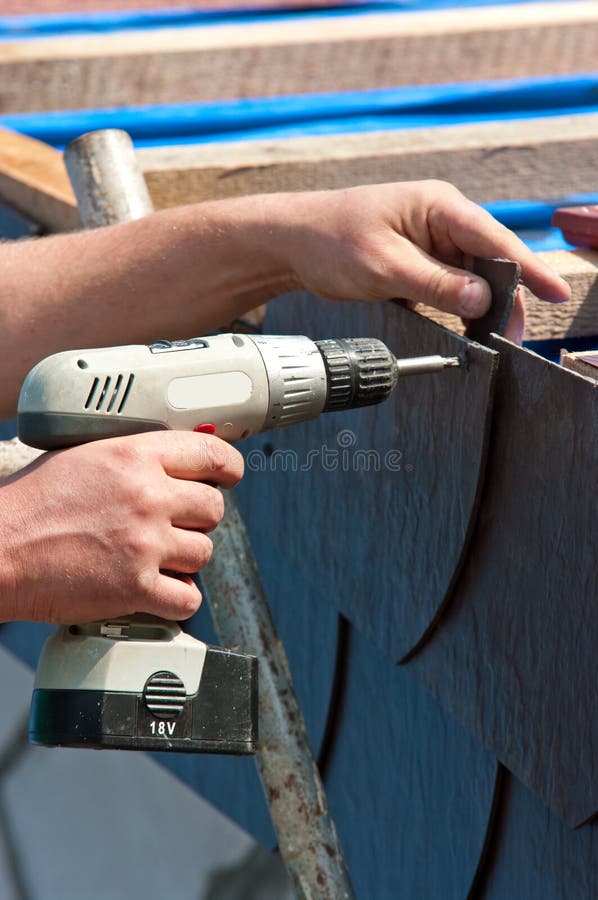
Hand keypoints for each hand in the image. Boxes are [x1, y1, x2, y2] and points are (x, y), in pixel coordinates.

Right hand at [0, 432, 242, 623]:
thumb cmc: (30, 505)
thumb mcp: (84, 457)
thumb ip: (133, 459)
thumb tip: (171, 465)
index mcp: (135, 456)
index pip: (211, 454)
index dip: (228, 467)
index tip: (230, 475)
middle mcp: (148, 497)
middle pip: (214, 508)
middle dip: (198, 519)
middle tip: (173, 525)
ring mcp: (145, 543)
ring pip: (205, 553)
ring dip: (185, 558)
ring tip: (154, 558)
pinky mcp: (137, 587)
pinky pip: (189, 598)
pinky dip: (178, 598)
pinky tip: (158, 590)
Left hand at [273, 181, 570, 340]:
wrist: (290, 243)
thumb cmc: (330, 241)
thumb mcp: (385, 267)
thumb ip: (436, 284)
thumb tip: (483, 301)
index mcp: (438, 205)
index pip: (495, 238)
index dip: (529, 268)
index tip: (555, 293)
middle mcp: (439, 218)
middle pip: (488, 260)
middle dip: (504, 298)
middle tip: (514, 337)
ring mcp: (429, 238)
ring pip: (469, 275)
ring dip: (479, 305)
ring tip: (491, 338)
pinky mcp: (417, 258)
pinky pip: (448, 282)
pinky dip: (456, 304)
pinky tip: (464, 326)